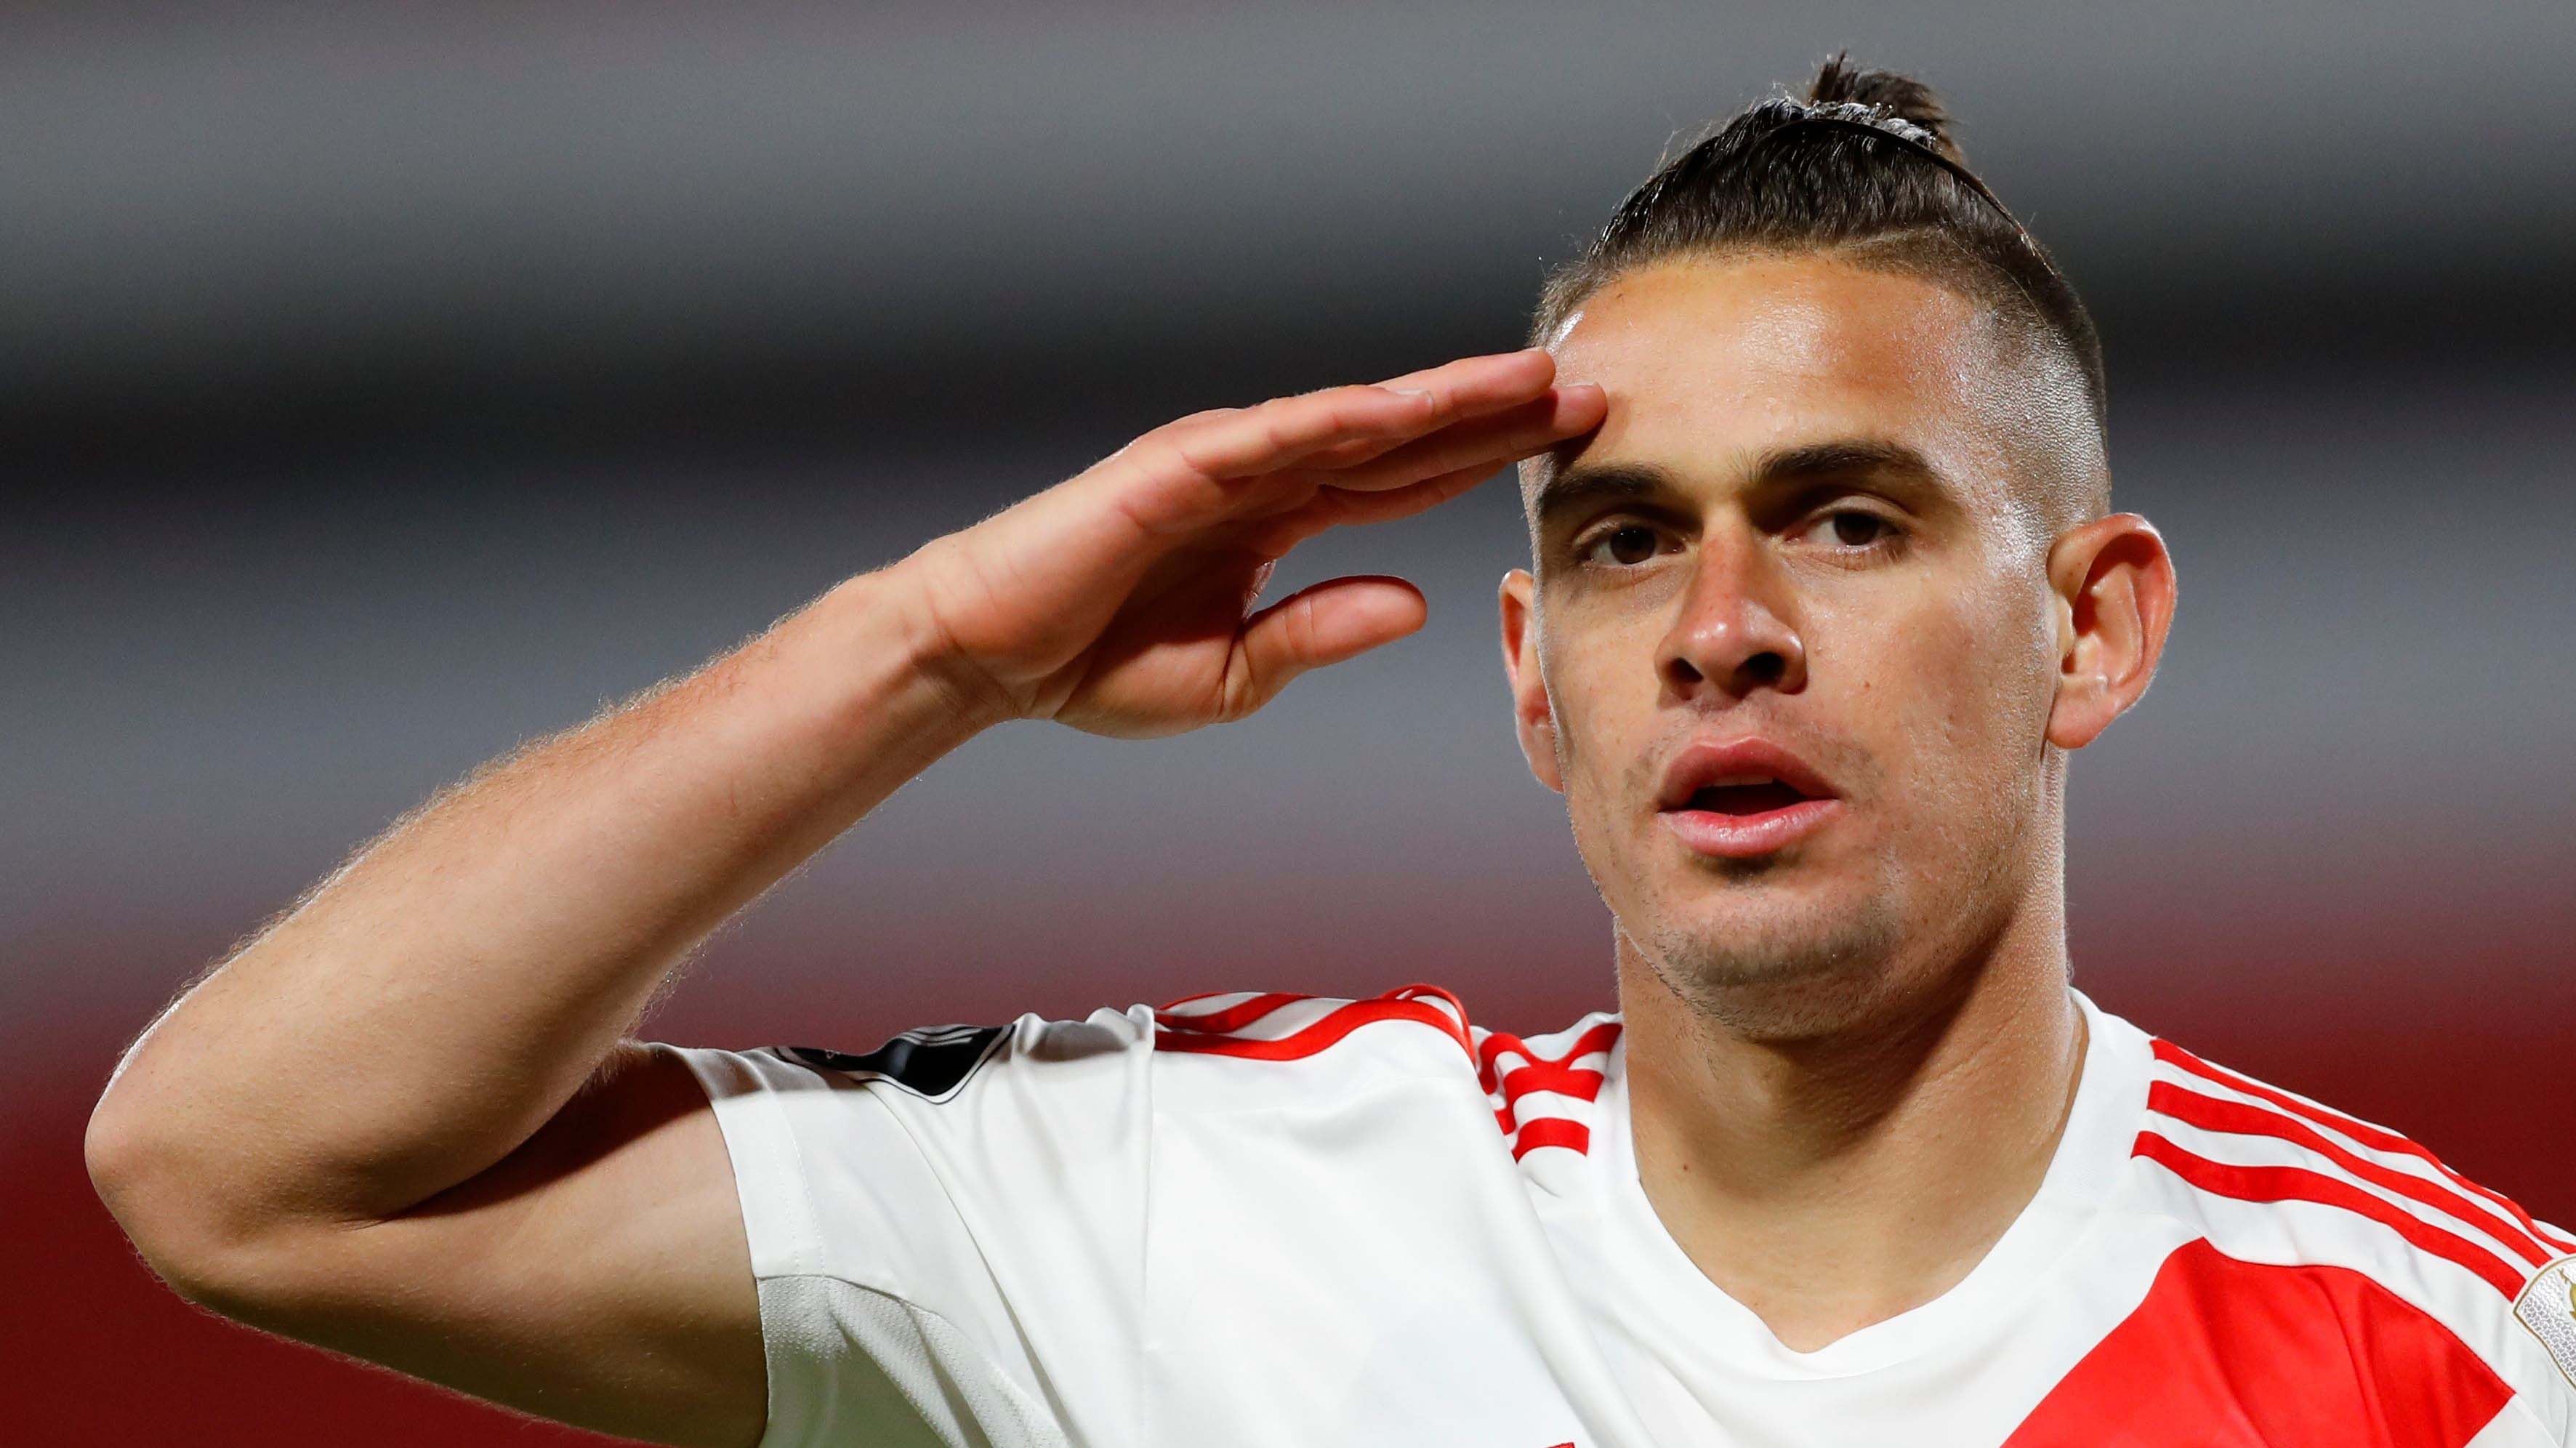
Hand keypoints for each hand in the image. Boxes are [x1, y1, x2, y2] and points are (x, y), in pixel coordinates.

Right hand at [893, 348, 1605, 737]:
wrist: (984, 656)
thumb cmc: (1090, 663)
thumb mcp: (1234, 675)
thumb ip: (1321, 632)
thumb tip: (1415, 603)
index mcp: (1279, 522)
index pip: (1405, 481)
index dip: (1485, 459)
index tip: (1567, 447)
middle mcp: (1264, 476)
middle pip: (1404, 438)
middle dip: (1496, 416)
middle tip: (1590, 392)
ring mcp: (1225, 461)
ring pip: (1358, 422)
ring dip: (1445, 401)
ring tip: (1532, 383)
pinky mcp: (1179, 465)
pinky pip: (1279, 436)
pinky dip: (1348, 418)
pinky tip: (1415, 408)